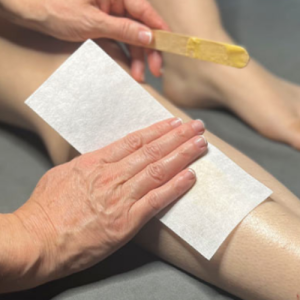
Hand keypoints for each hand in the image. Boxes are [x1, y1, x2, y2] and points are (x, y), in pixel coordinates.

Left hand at [0, 0, 168, 80]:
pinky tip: (127, 67)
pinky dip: (122, 54)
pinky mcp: (99, 26)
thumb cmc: (55, 7)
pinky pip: (116, 40)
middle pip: (140, 27)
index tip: (170, 48)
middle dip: (148, 50)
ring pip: (129, 37)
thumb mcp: (92, 22)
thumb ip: (122, 29)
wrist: (28, 10)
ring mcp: (106, 14)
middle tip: (154, 71)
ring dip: (135, 57)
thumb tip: (149, 36)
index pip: (145, 11)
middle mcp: (114, 2)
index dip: (160, 30)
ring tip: (138, 76)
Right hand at [8, 118, 205, 291]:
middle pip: (152, 151)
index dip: (157, 130)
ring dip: (182, 156)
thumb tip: (101, 158)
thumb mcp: (63, 175)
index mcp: (96, 162)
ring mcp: (121, 198)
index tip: (173, 123)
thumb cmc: (46, 208)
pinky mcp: (126, 221)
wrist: (38, 239)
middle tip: (197, 127)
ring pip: (158, 170)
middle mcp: (112, 176)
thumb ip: (86, 164)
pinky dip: (175, 187)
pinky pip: (156, 200)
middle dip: (177, 137)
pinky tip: (190, 177)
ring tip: (200, 145)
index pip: (134, 141)